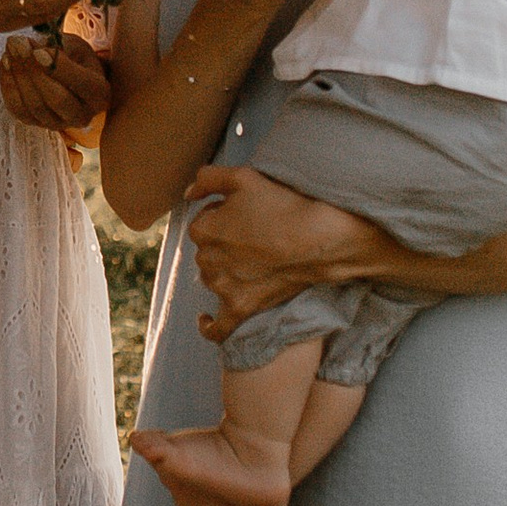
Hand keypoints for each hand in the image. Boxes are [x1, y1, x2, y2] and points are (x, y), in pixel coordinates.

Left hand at [0, 28, 111, 144]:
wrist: (68, 78)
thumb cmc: (76, 59)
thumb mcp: (76, 47)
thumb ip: (59, 45)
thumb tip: (31, 46)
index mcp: (100, 95)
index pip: (82, 84)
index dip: (58, 68)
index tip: (38, 50)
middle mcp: (82, 116)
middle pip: (57, 99)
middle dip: (34, 71)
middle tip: (18, 46)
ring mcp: (57, 124)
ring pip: (35, 106)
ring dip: (19, 76)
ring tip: (10, 50)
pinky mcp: (36, 124)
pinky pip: (18, 109)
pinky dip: (8, 85)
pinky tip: (5, 62)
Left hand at [186, 166, 379, 336]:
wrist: (318, 239)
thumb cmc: (283, 205)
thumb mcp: (243, 177)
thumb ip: (208, 179)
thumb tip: (187, 193)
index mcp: (202, 230)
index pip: (204, 220)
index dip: (224, 214)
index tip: (248, 214)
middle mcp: (206, 260)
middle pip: (209, 250)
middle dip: (225, 243)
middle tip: (257, 235)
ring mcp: (223, 288)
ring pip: (213, 279)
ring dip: (225, 272)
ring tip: (256, 261)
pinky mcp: (241, 309)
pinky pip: (217, 328)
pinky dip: (209, 326)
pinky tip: (204, 320)